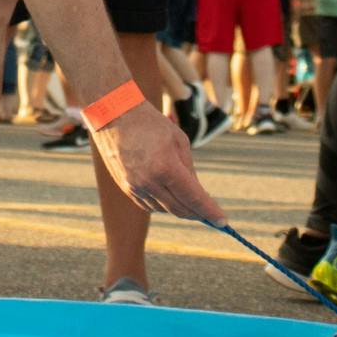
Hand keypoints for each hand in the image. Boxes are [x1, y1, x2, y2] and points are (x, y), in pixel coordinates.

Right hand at [92, 107, 226, 222]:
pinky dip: (163, 204)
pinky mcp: (126, 188)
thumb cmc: (150, 123)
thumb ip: (190, 170)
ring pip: (164, 210)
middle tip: (211, 214)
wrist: (114, 115)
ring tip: (189, 198)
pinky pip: (149, 205)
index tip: (223, 222)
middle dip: (198, 214)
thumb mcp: (179, 140)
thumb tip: (197, 194)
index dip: (210, 211)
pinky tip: (169, 195)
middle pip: (180, 209)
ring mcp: (135, 187)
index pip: (193, 198)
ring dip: (180, 208)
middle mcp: (149, 182)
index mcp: (166, 167)